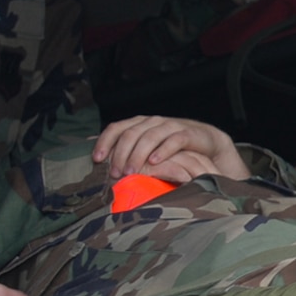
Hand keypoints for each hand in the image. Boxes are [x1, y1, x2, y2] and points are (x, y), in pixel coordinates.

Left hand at [93, 116, 245, 181]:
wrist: (203, 142)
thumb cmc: (170, 146)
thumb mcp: (145, 145)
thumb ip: (123, 147)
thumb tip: (92, 149)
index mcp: (139, 123)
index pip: (116, 128)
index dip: (105, 142)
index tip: (97, 160)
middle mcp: (152, 122)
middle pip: (131, 134)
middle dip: (121, 154)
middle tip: (116, 173)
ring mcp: (169, 126)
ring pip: (149, 137)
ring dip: (138, 155)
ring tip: (132, 172)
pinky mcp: (187, 134)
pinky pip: (173, 141)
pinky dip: (163, 151)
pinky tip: (155, 163)